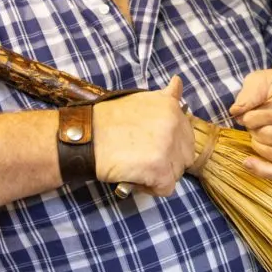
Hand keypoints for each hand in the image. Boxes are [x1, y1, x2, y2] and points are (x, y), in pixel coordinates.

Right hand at [93, 76, 193, 195]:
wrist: (86, 136)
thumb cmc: (108, 120)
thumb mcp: (140, 100)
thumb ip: (164, 98)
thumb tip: (178, 83)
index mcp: (171, 107)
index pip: (186, 136)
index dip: (170, 145)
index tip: (150, 144)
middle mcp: (174, 124)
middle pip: (185, 157)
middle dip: (168, 161)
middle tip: (142, 156)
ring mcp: (168, 147)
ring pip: (176, 173)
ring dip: (158, 174)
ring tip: (135, 164)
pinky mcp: (159, 169)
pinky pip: (166, 188)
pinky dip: (150, 188)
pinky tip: (134, 176)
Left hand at [229, 69, 271, 178]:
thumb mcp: (260, 79)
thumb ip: (249, 92)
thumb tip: (237, 111)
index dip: (253, 116)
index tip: (245, 112)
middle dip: (254, 130)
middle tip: (250, 122)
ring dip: (257, 145)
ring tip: (255, 134)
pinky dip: (264, 171)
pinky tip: (248, 163)